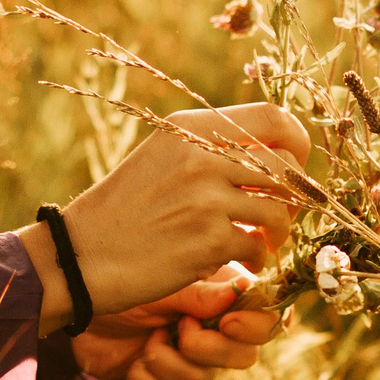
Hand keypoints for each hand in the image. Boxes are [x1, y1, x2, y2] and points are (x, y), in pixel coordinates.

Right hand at [24, 103, 310, 332]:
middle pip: (286, 164)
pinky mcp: (209, 241)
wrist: (81, 255)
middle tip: (281, 212)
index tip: (296, 165)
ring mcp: (207, 198)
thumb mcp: (161, 157)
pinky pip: (258, 246)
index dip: (297, 142)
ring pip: (279, 209)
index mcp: (190, 128)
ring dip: (279, 230)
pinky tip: (242, 262)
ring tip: (263, 241)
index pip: (273, 117)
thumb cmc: (124, 210)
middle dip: (296, 193)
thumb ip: (210, 148)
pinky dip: (257, 257)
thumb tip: (272, 154)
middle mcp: (202, 156)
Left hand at [72, 266, 284, 379]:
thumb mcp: (165, 283)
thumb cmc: (123, 283)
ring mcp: (190, 360)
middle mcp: (213, 331)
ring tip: (148, 342)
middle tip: (182, 331)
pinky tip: (134, 364)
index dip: (256, 326)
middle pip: (245, 357)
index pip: (265, 318)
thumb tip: (243, 292)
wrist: (78, 308)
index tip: (229, 323)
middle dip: (211, 350)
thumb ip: (204, 293)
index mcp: (222, 297)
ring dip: (171, 363)